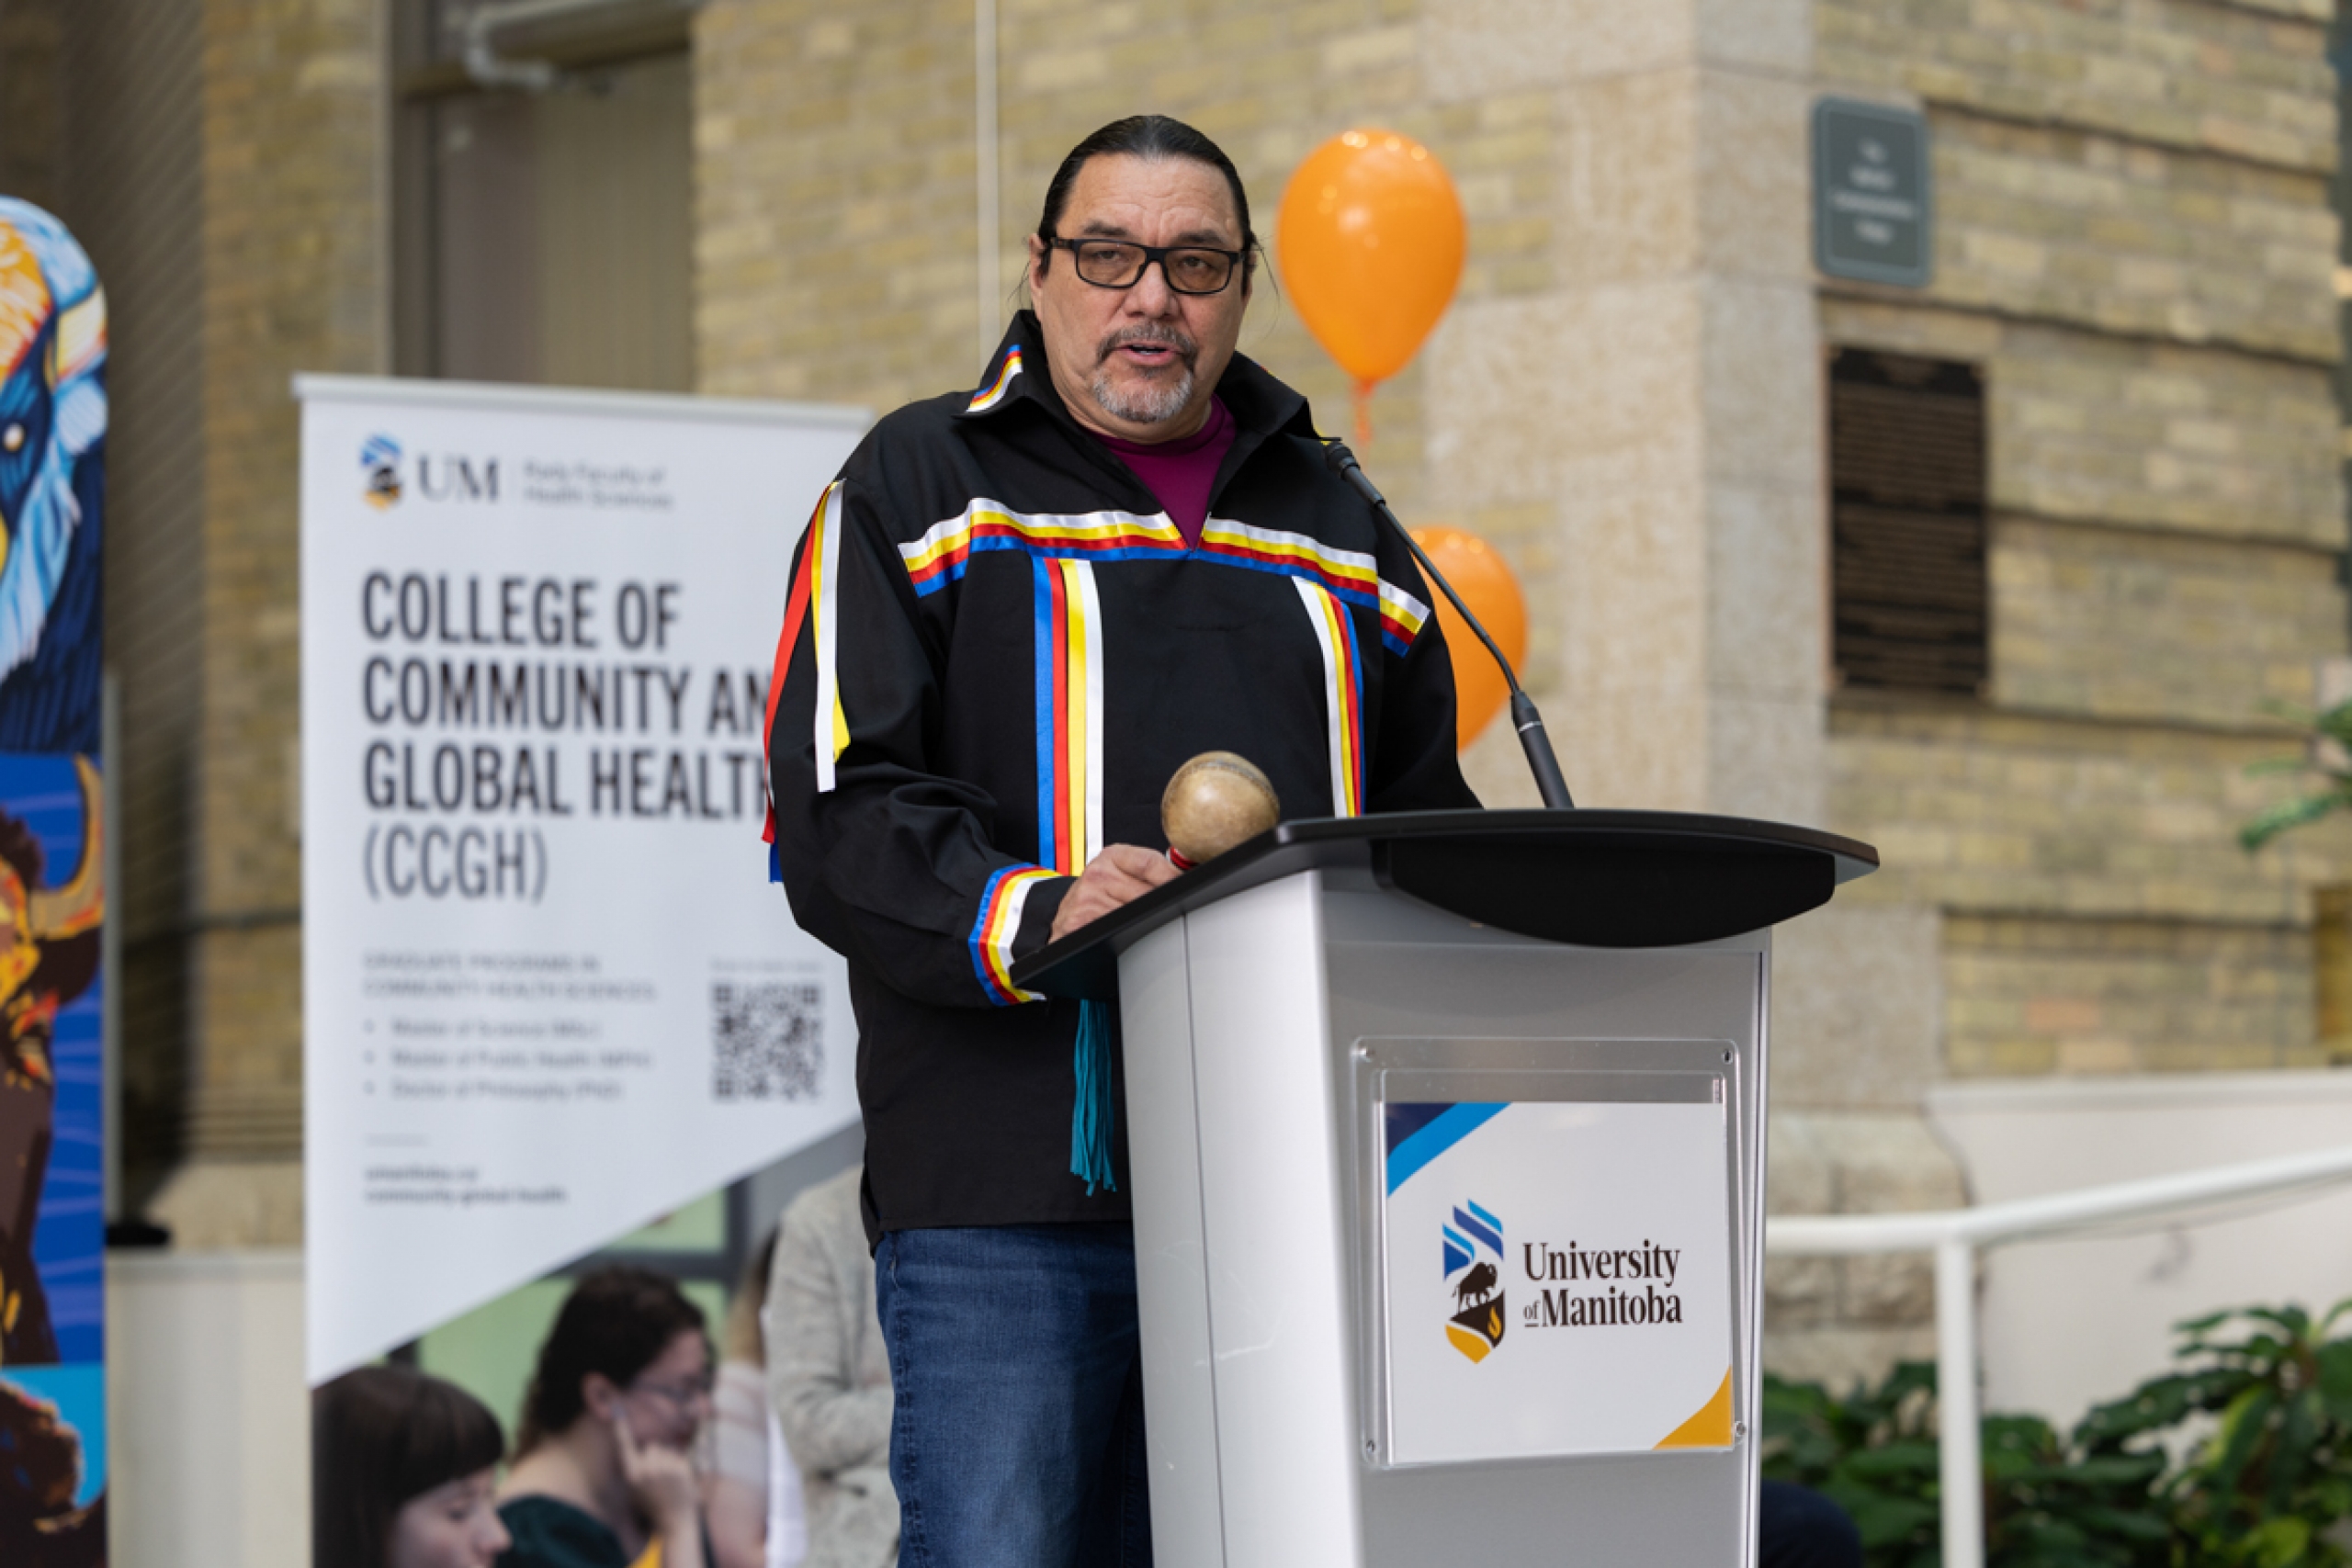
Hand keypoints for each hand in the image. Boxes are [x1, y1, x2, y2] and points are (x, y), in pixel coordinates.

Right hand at [614, 1412, 699, 1534]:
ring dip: (669, 1461)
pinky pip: (680, 1456)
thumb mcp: (636, 1489)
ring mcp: (664, 1467)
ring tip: (669, 1482)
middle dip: (656, 1455)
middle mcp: (647, 1469)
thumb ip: (638, 1467)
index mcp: (632, 1475)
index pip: (625, 1447)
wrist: (674, 1521)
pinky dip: (681, 1466)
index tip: (616, 1411)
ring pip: (668, 1450)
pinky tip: (679, 1482)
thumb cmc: (653, 1505)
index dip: (620, 1429)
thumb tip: (647, 1446)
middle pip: (653, 1446)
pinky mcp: (681, 1467)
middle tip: (658, 1475)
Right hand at [1049, 845, 1180, 940]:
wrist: (1066, 912)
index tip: (1184, 888)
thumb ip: (1150, 871)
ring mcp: (1087, 898)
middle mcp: (1097, 873)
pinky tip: (1122, 931)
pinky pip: (1114, 930)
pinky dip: (1122, 934)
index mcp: (1112, 856)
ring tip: (1141, 922)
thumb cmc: (1099, 892)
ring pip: (1133, 915)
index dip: (1171, 878)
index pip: (1149, 863)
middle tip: (1167, 911)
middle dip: (1160, 905)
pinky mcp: (1079, 921)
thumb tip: (1187, 879)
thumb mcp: (1121, 872)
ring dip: (1143, 923)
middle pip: (1145, 893)